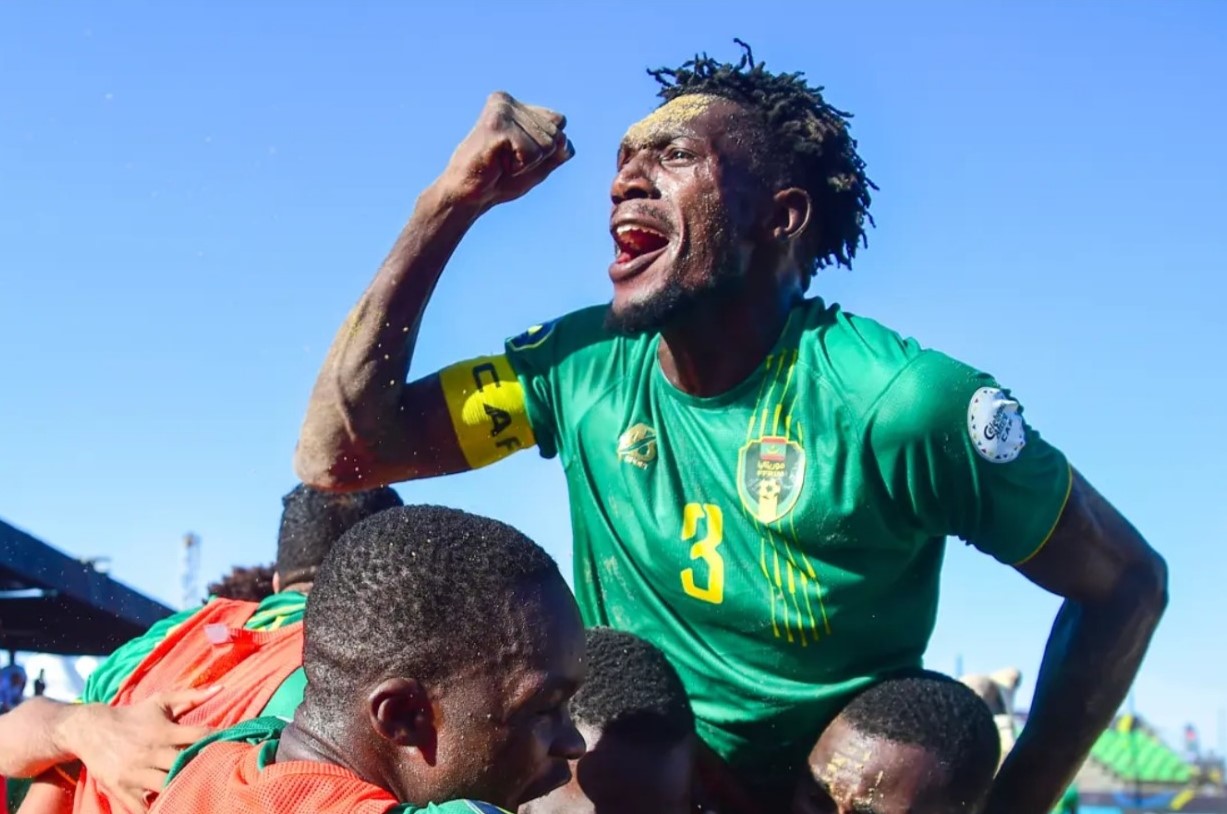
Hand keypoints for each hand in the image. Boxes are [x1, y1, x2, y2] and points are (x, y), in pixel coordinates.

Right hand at [64, 687, 219, 812]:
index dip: (218, 740)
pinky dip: (156, 808)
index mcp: (164, 731)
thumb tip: (222, 688)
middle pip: (184, 764)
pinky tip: (170, 804)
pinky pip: (141, 806)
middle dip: (202, 767)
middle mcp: (151, 753)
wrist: (91, 729)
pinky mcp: (121, 789)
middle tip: (218, 771)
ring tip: (197, 789)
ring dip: (181, 788)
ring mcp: (135, 773)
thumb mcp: (161, 701)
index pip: (199, 736)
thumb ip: (192, 696)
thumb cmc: (134, 715)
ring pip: (165, 786)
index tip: (233, 744)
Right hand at [438, 91, 572, 210]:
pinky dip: (520, 167)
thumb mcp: (538, 165)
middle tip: (507, 161)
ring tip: (501, 162)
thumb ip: (557, 151)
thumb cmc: (500, 180)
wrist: (469, 196)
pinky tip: (498, 164)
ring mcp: (501, 112)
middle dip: (538, 157)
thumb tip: (565, 141)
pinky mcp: (497, 126)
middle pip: (555, 134)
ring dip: (528, 163)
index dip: (546, 149)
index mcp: (516, 105)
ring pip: (547, 144)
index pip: (559, 122)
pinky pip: (533, 153)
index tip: (517, 154)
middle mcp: (507, 102)